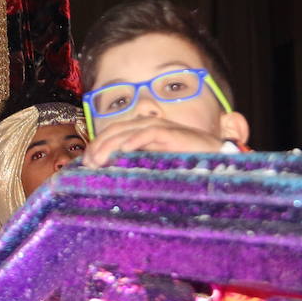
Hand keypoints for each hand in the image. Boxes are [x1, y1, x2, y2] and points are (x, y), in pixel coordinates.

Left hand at [82, 116, 224, 166]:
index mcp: (140, 131)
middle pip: (115, 130)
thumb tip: (111, 174)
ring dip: (110, 144)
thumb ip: (136, 164)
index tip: (85, 164)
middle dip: (98, 146)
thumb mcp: (154, 163)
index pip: (112, 134)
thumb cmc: (184, 162)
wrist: (216, 158)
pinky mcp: (171, 133)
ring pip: (127, 131)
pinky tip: (124, 150)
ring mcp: (159, 127)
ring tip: (98, 159)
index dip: (97, 146)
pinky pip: (149, 133)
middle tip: (87, 164)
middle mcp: (147, 125)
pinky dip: (135, 140)